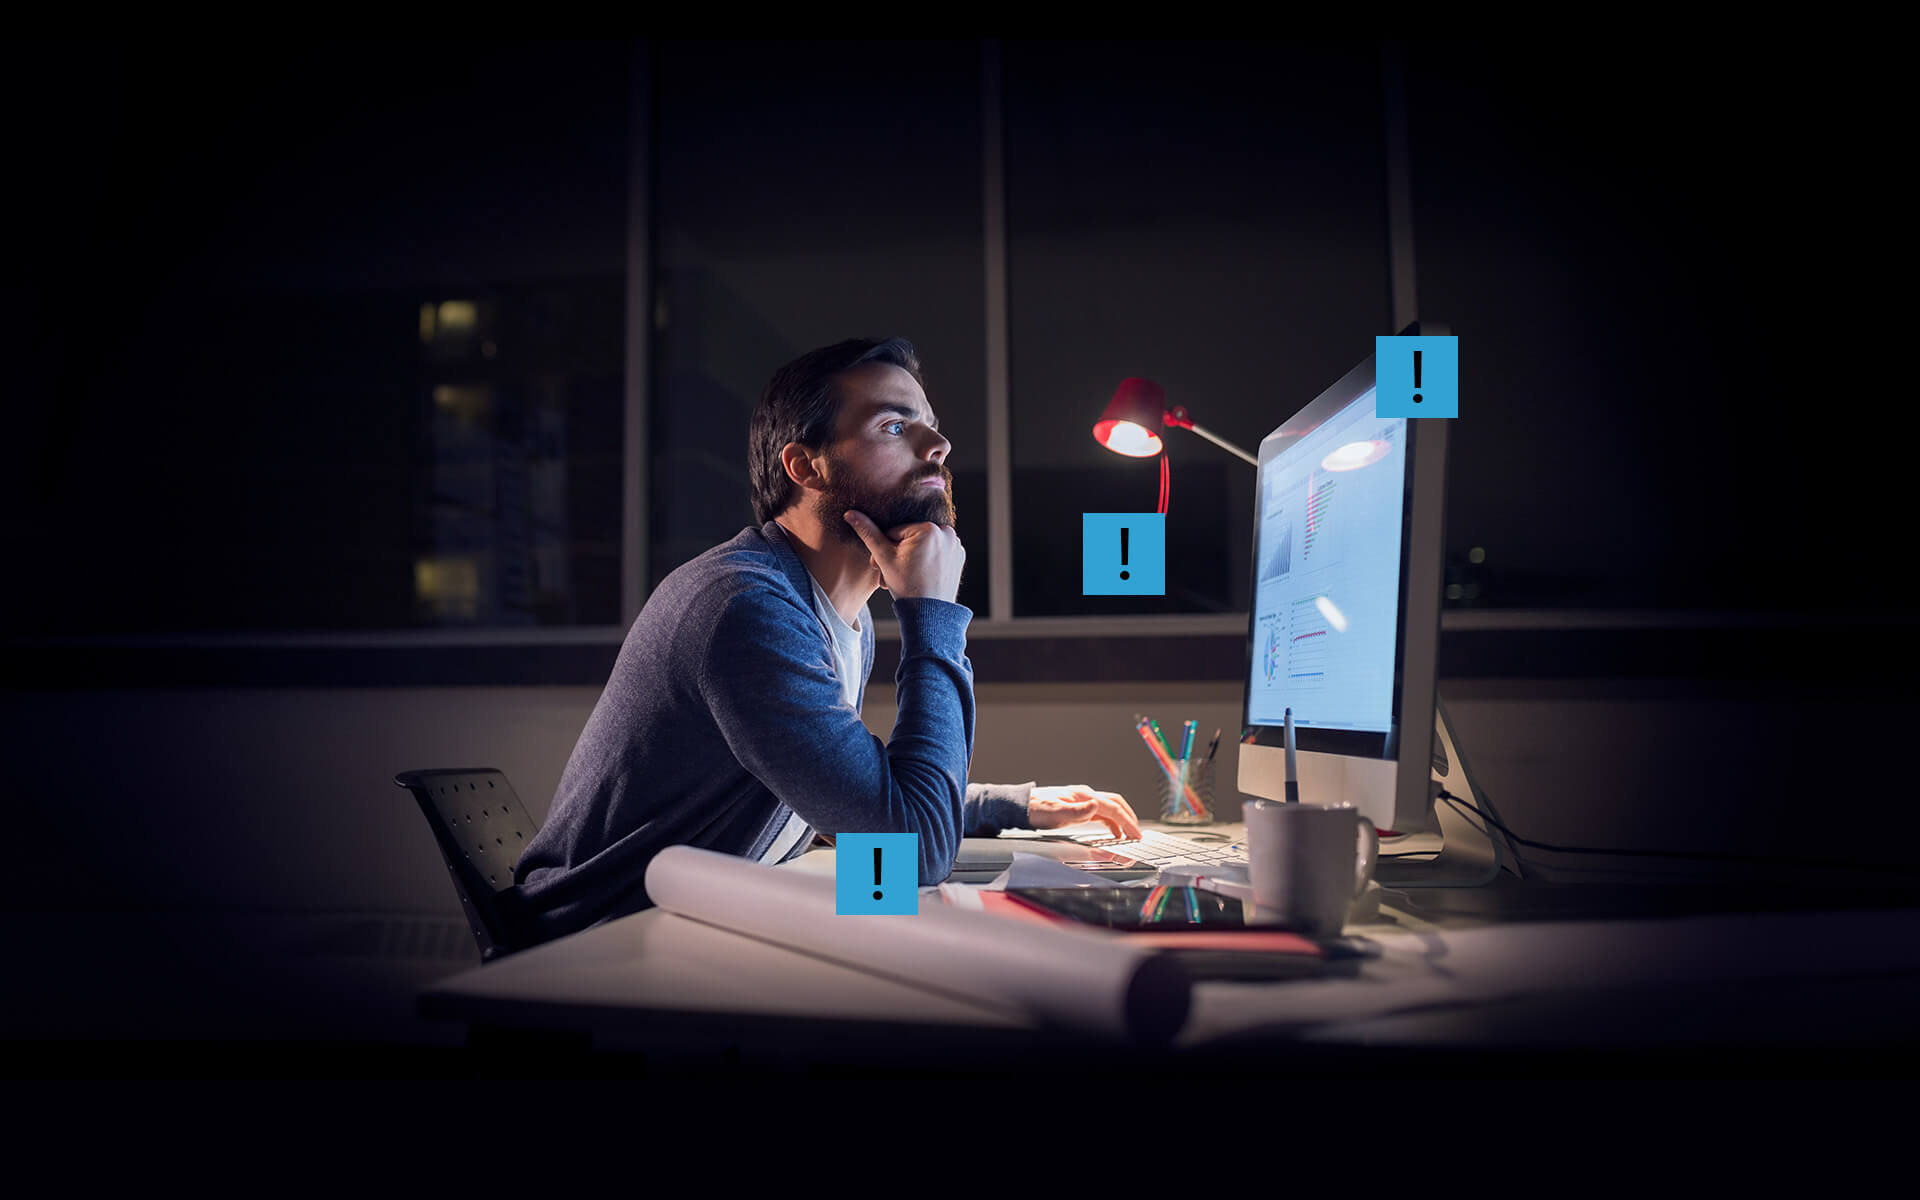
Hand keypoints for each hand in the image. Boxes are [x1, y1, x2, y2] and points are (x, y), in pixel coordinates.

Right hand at [843, 509, 964, 602]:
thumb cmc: (907, 587)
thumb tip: (851, 514)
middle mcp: (946, 532)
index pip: (896, 531)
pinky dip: (928, 559)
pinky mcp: (959, 555)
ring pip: (924, 544)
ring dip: (913, 555)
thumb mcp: (884, 558)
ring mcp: (955, 544)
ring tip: (909, 573)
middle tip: (893, 572)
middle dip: (899, 553)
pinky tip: (923, 574)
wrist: (930, 614)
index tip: (882, 565)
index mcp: (929, 529)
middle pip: (911, 537)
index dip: (886, 549)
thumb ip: (868, 533)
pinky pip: (937, 551)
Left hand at [1027, 784, 1140, 840]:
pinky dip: (1111, 821)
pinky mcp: (1078, 806)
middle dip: (1129, 818)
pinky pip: (1101, 812)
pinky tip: (1113, 831)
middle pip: (1116, 803)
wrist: (1021, 805)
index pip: (1113, 808)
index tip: (1135, 834)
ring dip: (1122, 820)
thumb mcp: (1056, 813)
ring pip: (1110, 808)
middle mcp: (1085, 796)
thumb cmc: (1035, 810)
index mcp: (1083, 796)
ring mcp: (1082, 800)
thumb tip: (1097, 806)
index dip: (1127, 821)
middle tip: (1138, 833)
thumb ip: (1077, 811)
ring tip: (1129, 834)